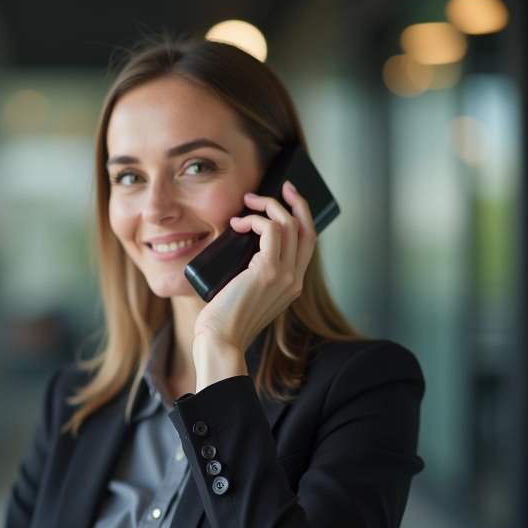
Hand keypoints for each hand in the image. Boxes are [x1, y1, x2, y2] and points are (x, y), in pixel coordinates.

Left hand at [191, 181, 317, 388]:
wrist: (220, 341)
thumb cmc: (225, 320)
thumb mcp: (246, 293)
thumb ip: (252, 274)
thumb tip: (242, 245)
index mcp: (292, 285)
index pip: (307, 243)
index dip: (301, 217)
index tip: (288, 200)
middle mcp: (294, 279)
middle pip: (306, 228)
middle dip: (296, 201)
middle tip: (280, 186)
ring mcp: (285, 275)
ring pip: (288, 223)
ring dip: (267, 205)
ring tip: (247, 202)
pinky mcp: (268, 270)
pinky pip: (269, 229)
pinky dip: (254, 219)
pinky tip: (238, 224)